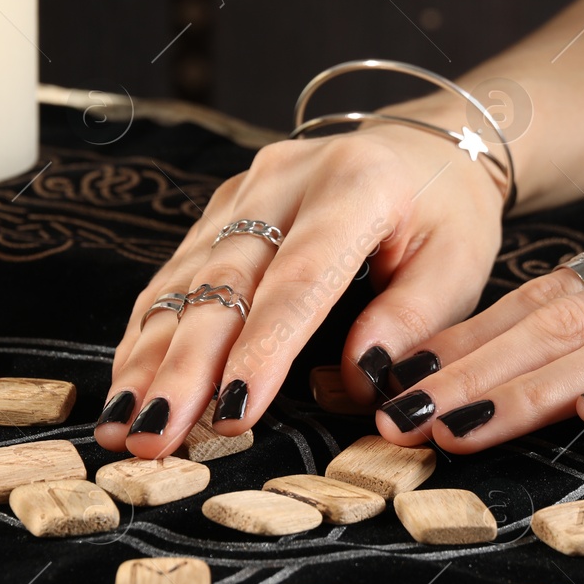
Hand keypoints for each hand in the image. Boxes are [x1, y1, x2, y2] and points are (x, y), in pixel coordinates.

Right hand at [96, 125, 505, 456]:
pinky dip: (149, 335)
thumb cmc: (447, 215)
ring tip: (125, 425)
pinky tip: (128, 385)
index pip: (300, 280)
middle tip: (155, 435)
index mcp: (356, 186)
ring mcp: (244, 191)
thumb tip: (358, 379)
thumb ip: (412, 322)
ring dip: (149, 358)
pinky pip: (176, 276)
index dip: (262, 350)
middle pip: (223, 283)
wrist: (423, 149)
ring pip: (185, 281)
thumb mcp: (459, 266)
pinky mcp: (221, 209)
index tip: (234, 413)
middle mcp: (286, 180)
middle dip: (183, 368)